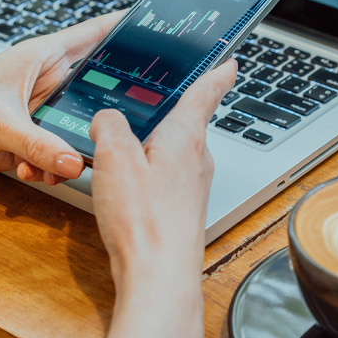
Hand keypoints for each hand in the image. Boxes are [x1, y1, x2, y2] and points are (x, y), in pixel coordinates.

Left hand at [0, 14, 121, 181]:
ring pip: (77, 128)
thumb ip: (42, 145)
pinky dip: (51, 165)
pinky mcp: (27, 140)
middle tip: (119, 124)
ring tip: (54, 161)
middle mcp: (44, 83)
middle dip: (104, 109)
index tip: (155, 28)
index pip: (92, 34)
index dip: (123, 28)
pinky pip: (56, 153)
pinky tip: (31, 170)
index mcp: (40, 58)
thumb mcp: (0, 123)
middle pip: (93, 88)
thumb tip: (77, 161)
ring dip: (71, 148)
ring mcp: (37, 113)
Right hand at [88, 58, 236, 337]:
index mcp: (186, 136)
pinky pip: (167, 176)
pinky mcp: (182, 209)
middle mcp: (198, 159)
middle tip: (154, 96)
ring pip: (176, 151)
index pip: (207, 91)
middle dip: (172, 108)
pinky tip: (129, 180)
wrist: (159, 276)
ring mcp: (193, 186)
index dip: (218, 72)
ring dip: (157, 142)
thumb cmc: (145, 221)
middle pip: (188, 122)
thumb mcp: (115, 158)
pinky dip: (151, 169)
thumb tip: (107, 120)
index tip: (230, 60)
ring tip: (129, 139)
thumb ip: (109, 126)